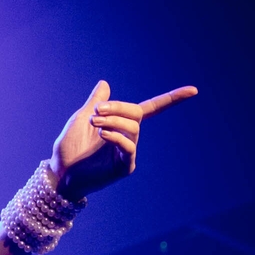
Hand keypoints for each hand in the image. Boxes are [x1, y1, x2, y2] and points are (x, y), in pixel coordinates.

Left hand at [50, 80, 196, 199]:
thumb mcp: (82, 118)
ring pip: (133, 128)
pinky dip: (117, 136)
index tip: (194, 90)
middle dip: (118, 108)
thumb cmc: (69, 148)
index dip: (172, 99)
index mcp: (121, 124)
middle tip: (97, 111)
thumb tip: (105, 83)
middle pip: (137, 113)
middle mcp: (128, 137)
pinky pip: (129, 146)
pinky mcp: (125, 167)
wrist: (60, 171)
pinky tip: (102, 135)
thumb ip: (96, 102)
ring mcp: (127, 153)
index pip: (152, 108)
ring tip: (95, 123)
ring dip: (113, 121)